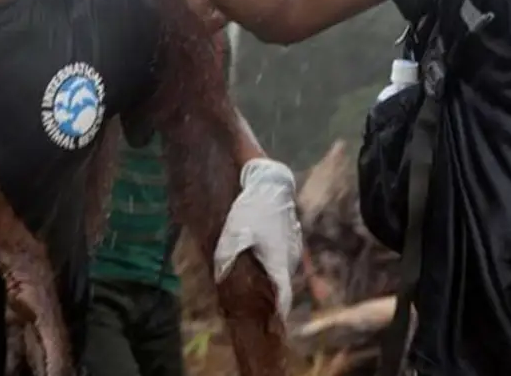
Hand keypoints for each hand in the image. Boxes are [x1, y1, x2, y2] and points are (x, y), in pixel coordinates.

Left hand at [214, 158, 303, 322]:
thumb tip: (218, 277)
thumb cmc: (254, 209)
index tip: (275, 329)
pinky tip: (260, 257)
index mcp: (279, 263)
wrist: (271, 182)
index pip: (283, 299)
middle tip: (258, 312)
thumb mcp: (235, 232)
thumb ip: (226, 256)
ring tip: (256, 288)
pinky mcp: (290, 236)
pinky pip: (282, 257)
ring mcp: (292, 247)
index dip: (279, 316)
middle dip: (272, 299)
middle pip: (282, 286)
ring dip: (272, 280)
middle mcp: (289, 259)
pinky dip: (272, 263)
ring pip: (282, 270)